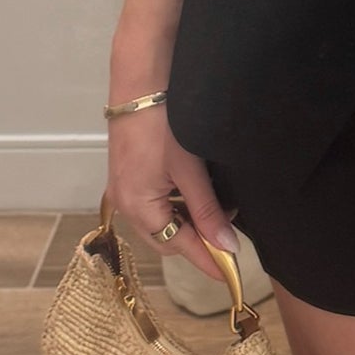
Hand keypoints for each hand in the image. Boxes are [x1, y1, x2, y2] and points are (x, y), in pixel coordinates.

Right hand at [105, 107, 239, 284]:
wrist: (140, 81)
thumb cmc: (164, 124)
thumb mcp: (189, 169)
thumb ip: (208, 210)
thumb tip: (228, 246)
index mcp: (139, 208)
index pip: (179, 246)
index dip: (207, 260)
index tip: (231, 273)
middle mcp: (126, 205)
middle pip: (167, 238)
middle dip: (197, 241)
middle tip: (229, 233)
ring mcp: (124, 189)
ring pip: (161, 221)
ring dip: (188, 221)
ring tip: (219, 209)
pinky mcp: (128, 173)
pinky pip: (154, 203)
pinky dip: (177, 205)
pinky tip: (198, 192)